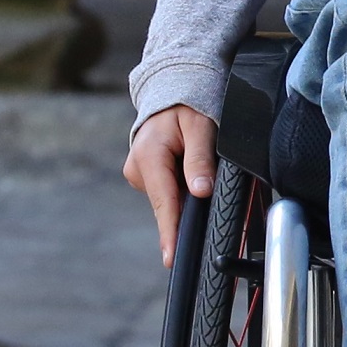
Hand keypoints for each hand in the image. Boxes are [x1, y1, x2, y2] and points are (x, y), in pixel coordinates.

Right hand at [126, 103, 218, 267]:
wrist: (172, 89)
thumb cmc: (189, 104)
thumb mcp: (201, 126)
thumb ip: (200, 159)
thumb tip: (201, 192)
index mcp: (149, 155)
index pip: (163, 202)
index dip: (170, 232)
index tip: (171, 257)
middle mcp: (138, 168)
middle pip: (166, 204)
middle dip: (187, 213)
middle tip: (209, 204)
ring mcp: (140, 173)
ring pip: (169, 199)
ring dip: (187, 196)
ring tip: (202, 172)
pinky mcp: (146, 176)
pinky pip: (168, 191)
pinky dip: (183, 189)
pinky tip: (193, 176)